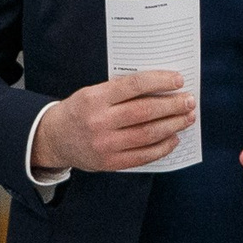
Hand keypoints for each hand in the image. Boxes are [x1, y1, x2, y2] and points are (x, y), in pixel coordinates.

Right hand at [32, 71, 194, 174]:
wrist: (53, 139)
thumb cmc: (79, 111)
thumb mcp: (92, 93)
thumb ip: (121, 91)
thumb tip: (160, 88)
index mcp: (94, 98)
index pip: (133, 85)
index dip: (159, 81)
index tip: (178, 80)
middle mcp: (99, 121)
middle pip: (145, 112)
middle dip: (172, 105)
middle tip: (189, 101)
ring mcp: (105, 144)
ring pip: (147, 134)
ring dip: (173, 126)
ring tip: (187, 118)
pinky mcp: (110, 163)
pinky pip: (143, 156)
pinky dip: (162, 147)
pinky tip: (173, 138)